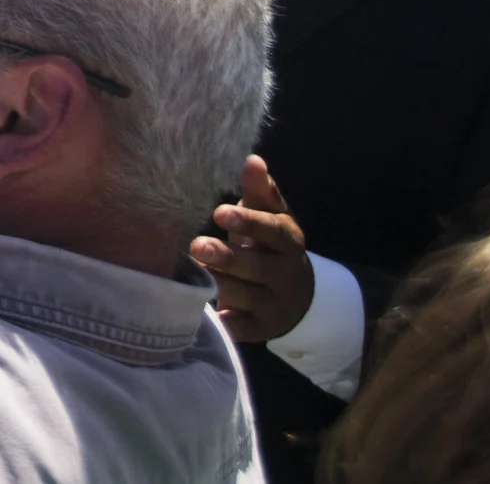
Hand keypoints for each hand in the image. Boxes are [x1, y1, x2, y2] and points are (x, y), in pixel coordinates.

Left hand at [191, 155, 314, 341]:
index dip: (249, 223)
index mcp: (288, 242)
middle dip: (228, 258)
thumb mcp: (271, 217)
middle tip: (196, 245)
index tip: (219, 212)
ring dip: (221, 286)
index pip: (273, 232)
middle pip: (258, 268)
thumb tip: (252, 159)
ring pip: (247, 297)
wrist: (296, 295)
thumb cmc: (269, 245)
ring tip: (193, 273)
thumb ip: (260, 191)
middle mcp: (284, 275)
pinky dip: (228, 323)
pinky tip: (208, 314)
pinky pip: (243, 328)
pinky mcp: (260, 329)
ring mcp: (274, 305)